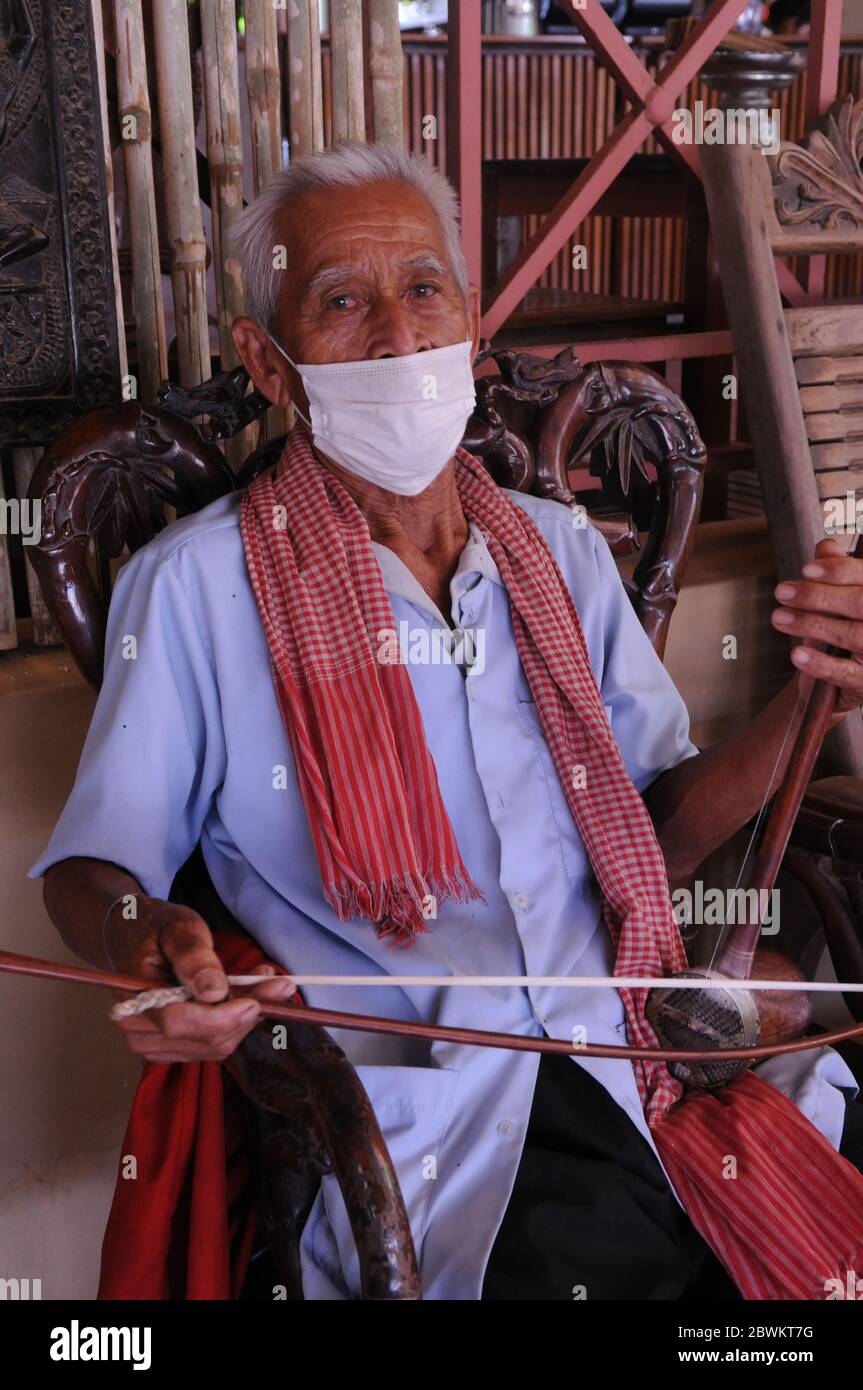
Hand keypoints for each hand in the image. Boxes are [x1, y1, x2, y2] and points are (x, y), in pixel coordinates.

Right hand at [106, 898, 294, 1063]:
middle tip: (279, 984)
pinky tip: (247, 999)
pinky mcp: (171, 1049)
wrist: (138, 939)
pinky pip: (213, 1047)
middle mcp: (138, 1029)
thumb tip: (213, 991)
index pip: (179, 1022)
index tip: (258, 998)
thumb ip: (193, 957)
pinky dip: (237, 1025)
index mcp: (134, 996)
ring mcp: (153, 1045)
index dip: (224, 1016)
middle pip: (204, 1040)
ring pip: (214, 1047)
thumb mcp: (178, 928)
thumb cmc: (158, 930)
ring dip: (246, 1020)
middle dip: (246, 1015)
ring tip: (264, 985)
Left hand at [771, 537, 862, 717]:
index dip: (838, 570)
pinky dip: (820, 663)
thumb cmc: (844, 631)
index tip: (805, 569)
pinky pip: (846, 673)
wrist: (843, 682)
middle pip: (861, 603)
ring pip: (853, 635)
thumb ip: (837, 573)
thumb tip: (826, 547)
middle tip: (782, 592)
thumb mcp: (839, 600)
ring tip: (779, 618)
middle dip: (819, 596)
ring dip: (812, 624)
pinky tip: (797, 654)